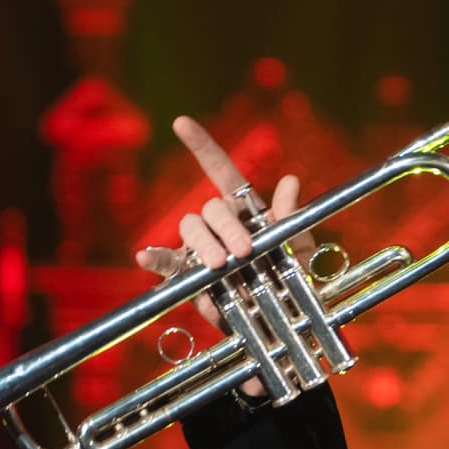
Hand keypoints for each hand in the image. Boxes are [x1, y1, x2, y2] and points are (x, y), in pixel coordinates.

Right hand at [135, 115, 315, 397]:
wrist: (286, 325)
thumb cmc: (296, 283)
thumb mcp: (302, 251)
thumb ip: (293, 219)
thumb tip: (290, 181)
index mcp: (247, 211)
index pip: (222, 171)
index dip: (203, 146)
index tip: (181, 123)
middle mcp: (220, 225)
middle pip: (210, 208)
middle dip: (227, 228)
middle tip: (245, 253)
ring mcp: (202, 249)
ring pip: (190, 228)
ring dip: (205, 244)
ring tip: (222, 266)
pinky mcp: (190, 276)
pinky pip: (169, 262)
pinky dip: (156, 258)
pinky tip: (146, 257)